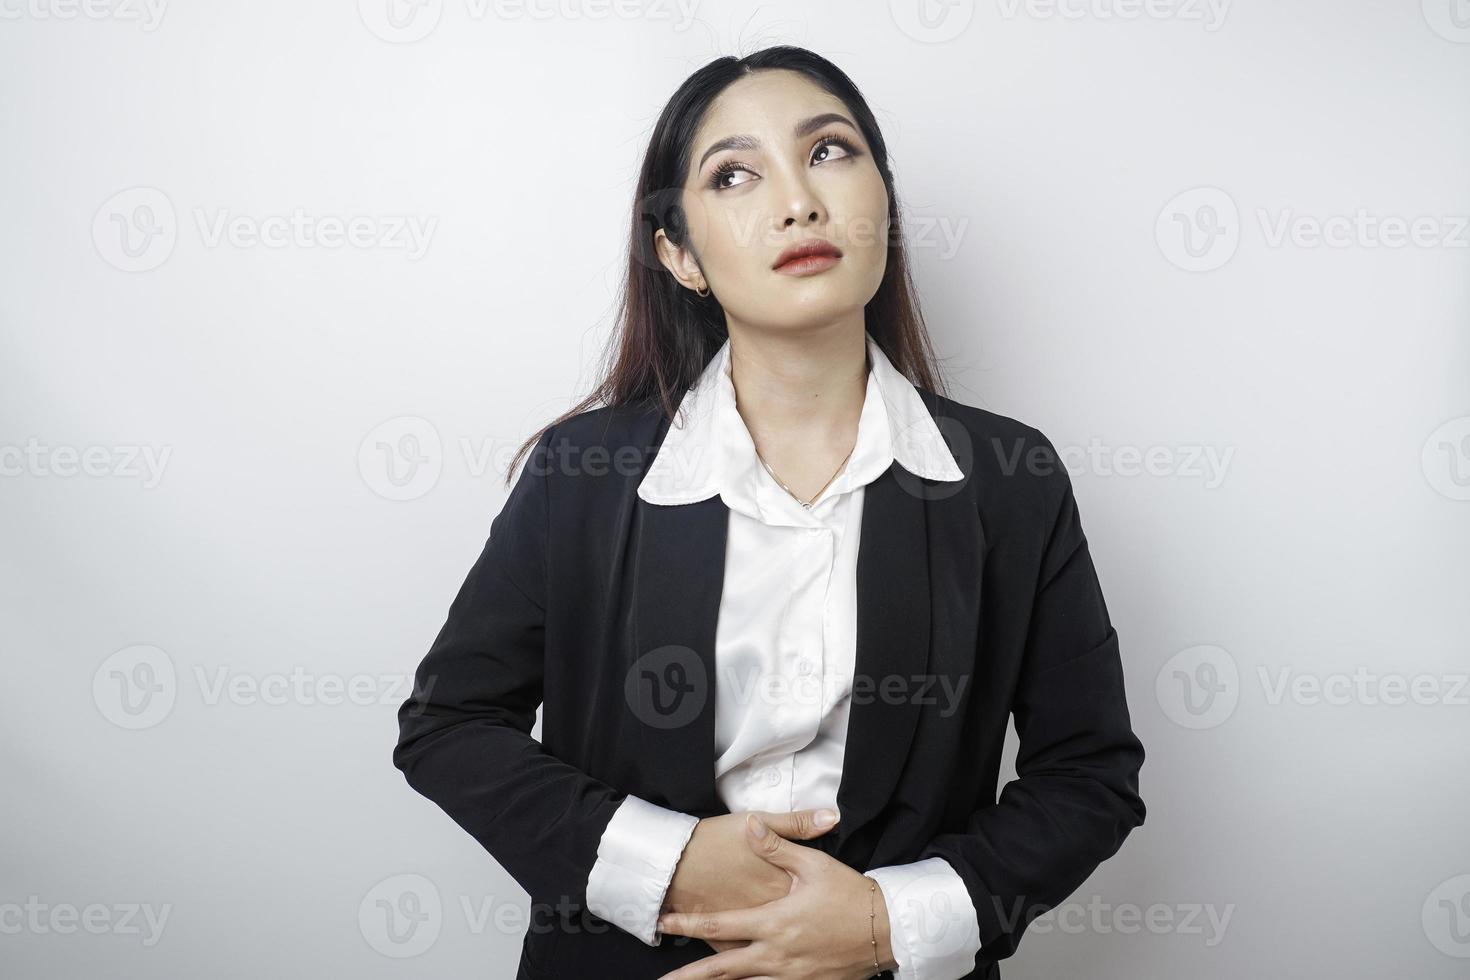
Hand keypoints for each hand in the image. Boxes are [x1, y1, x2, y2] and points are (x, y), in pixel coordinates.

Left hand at [655, 813, 896, 978]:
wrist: (886, 929)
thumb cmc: (849, 894)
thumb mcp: (813, 865)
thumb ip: (776, 847)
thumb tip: (750, 824)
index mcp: (773, 923)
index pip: (719, 925)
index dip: (687, 924)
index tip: (662, 922)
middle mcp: (776, 955)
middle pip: (721, 970)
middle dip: (689, 977)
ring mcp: (790, 976)